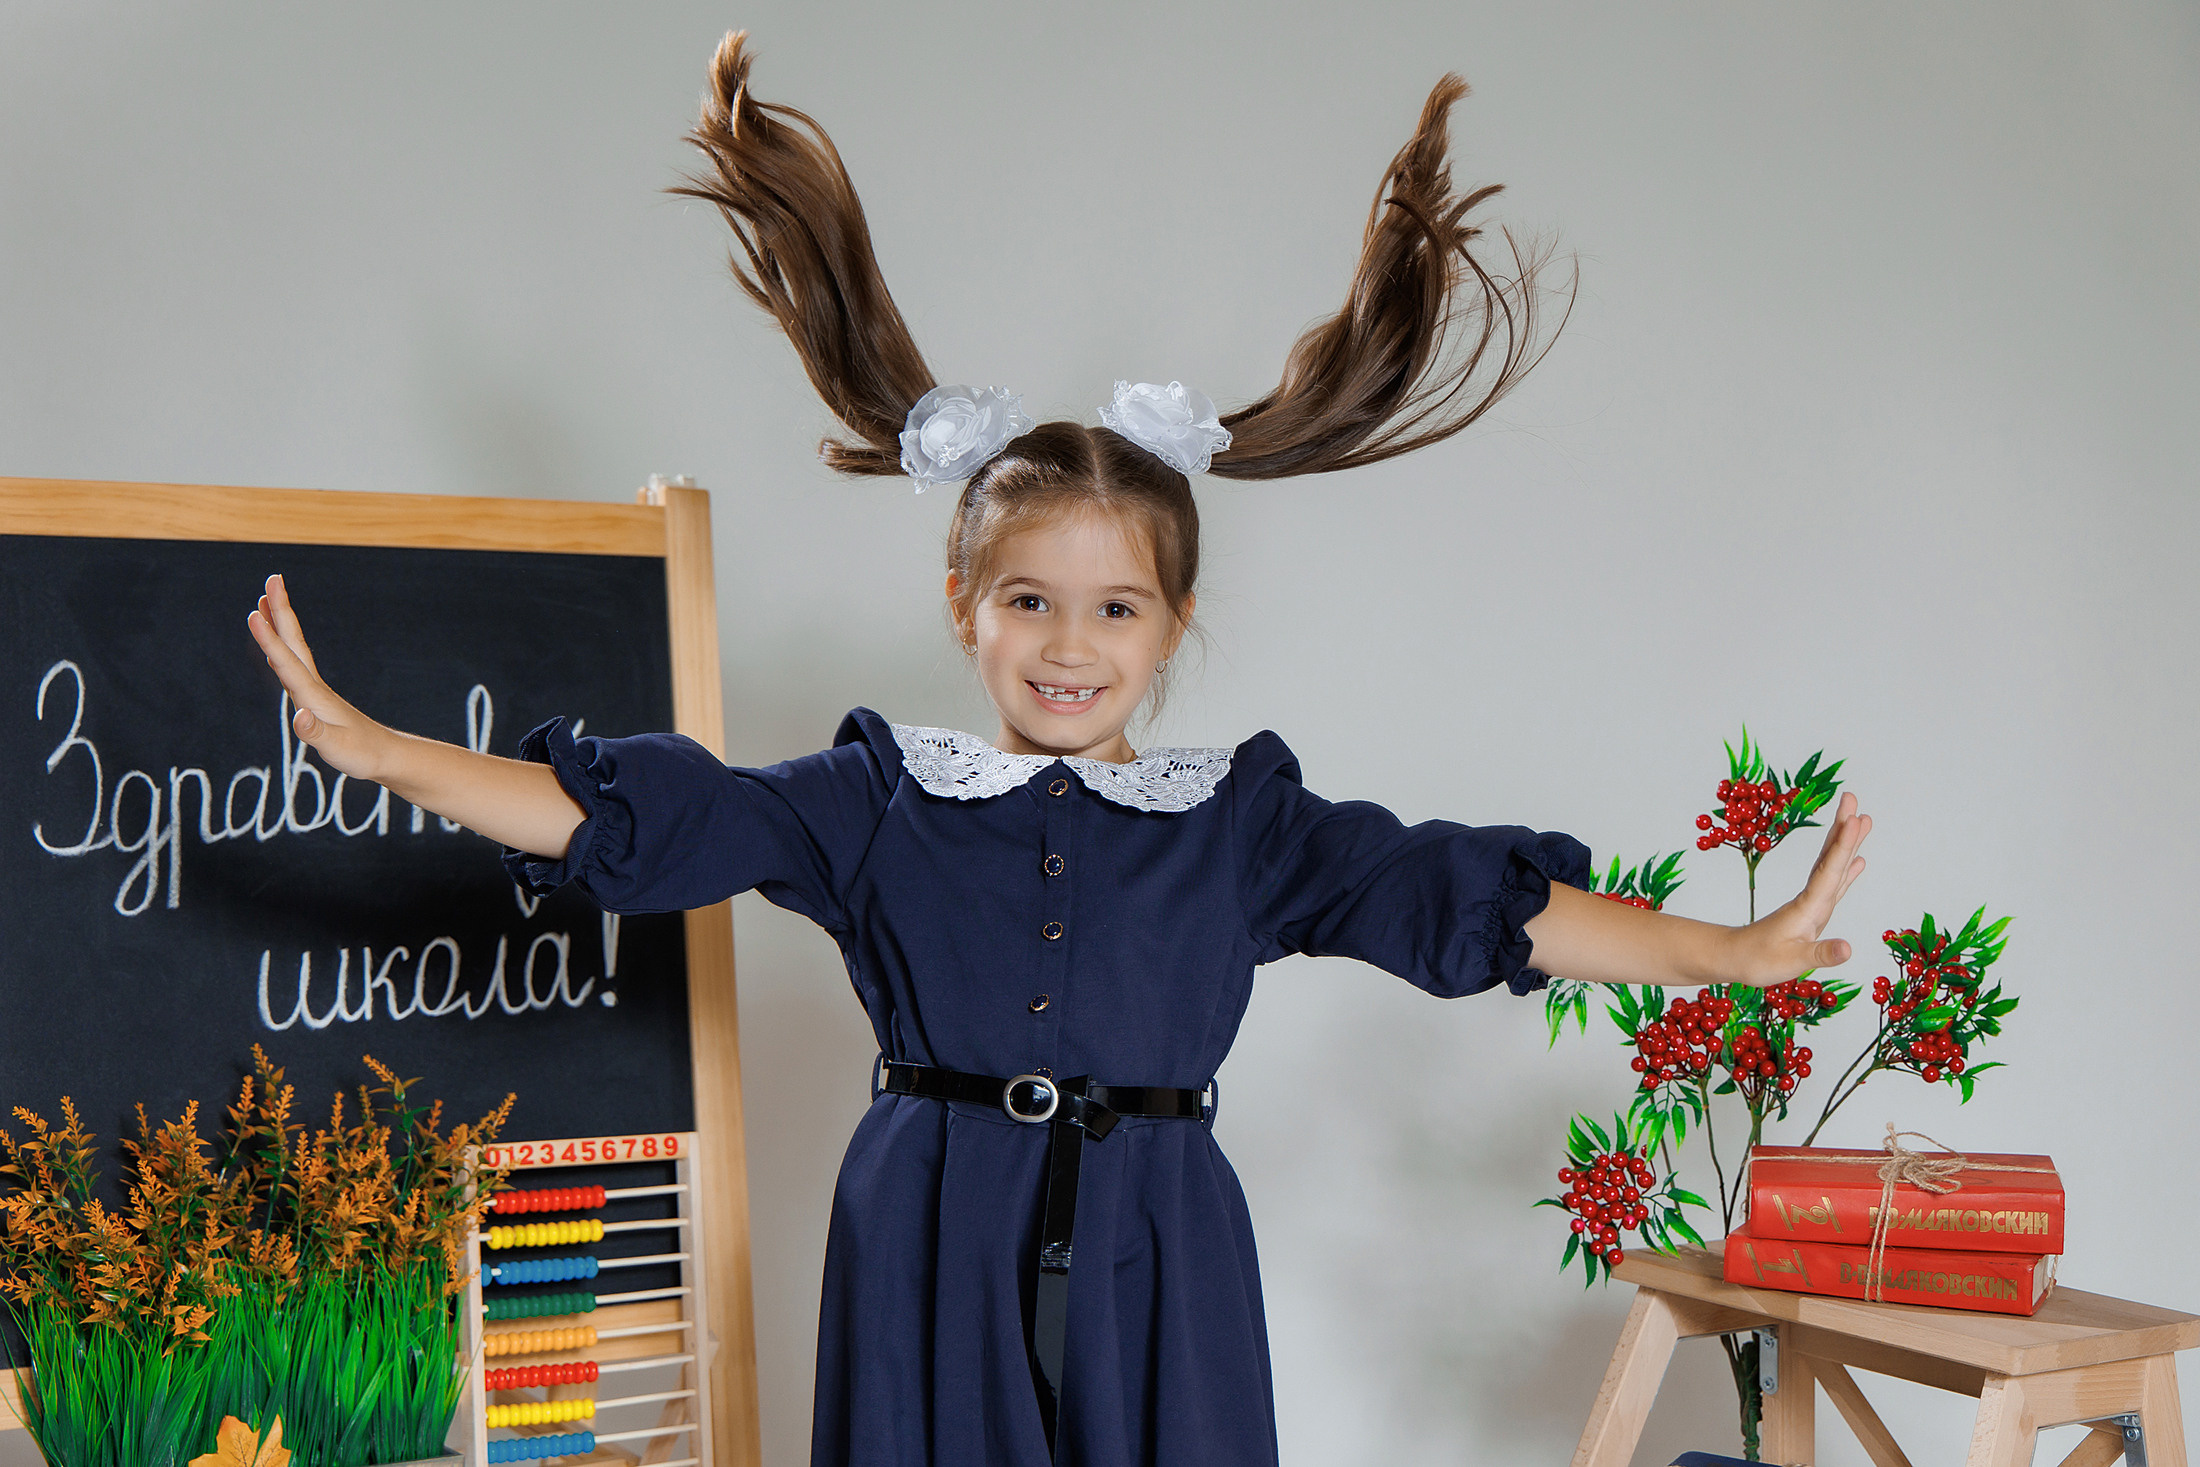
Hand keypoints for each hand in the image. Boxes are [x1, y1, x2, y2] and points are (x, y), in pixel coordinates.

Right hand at [246, 574, 387, 781]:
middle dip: (280, 611)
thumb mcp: (336, 747)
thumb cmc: (361, 754)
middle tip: (272, 579)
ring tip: (264, 601)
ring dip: (279, 624)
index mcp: (313, 695)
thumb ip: (315, 733)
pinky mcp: (315, 698)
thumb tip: (298, 718)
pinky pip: (293, 666)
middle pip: (293, 641)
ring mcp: (314, 690)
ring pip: (293, 649)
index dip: (269, 638)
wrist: (384, 756)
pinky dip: (280, 650)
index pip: (287, 660)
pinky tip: (274, 649)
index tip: (253, 612)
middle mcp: (313, 686)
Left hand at [1725, 791, 1871, 984]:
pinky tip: (1858, 861)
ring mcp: (1811, 903)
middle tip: (1852, 799)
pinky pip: (1833, 884)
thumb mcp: (1792, 961)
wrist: (1734, 958)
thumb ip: (1821, 954)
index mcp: (1808, 907)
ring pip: (1832, 866)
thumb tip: (1849, 948)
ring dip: (1846, 843)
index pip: (1829, 871)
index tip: (1855, 818)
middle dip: (1843, 829)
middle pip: (1830, 858)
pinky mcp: (1811, 911)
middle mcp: (1811, 899)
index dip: (1843, 846)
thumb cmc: (1758, 961)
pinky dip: (1847, 870)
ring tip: (1862, 819)